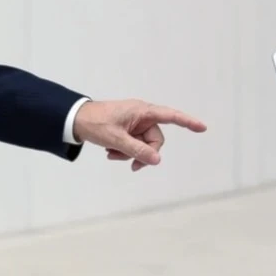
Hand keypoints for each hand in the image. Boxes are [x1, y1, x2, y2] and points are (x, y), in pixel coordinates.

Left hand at [73, 99, 206, 170]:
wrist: (72, 120)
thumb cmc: (93, 123)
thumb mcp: (115, 139)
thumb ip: (136, 150)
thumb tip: (157, 160)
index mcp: (141, 111)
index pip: (170, 116)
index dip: (187, 122)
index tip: (202, 127)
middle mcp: (141, 116)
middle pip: (155, 140)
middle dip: (143, 153)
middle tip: (130, 165)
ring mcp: (134, 124)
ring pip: (143, 145)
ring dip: (130, 153)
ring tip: (112, 154)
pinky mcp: (126, 130)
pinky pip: (133, 144)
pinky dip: (124, 151)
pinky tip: (109, 152)